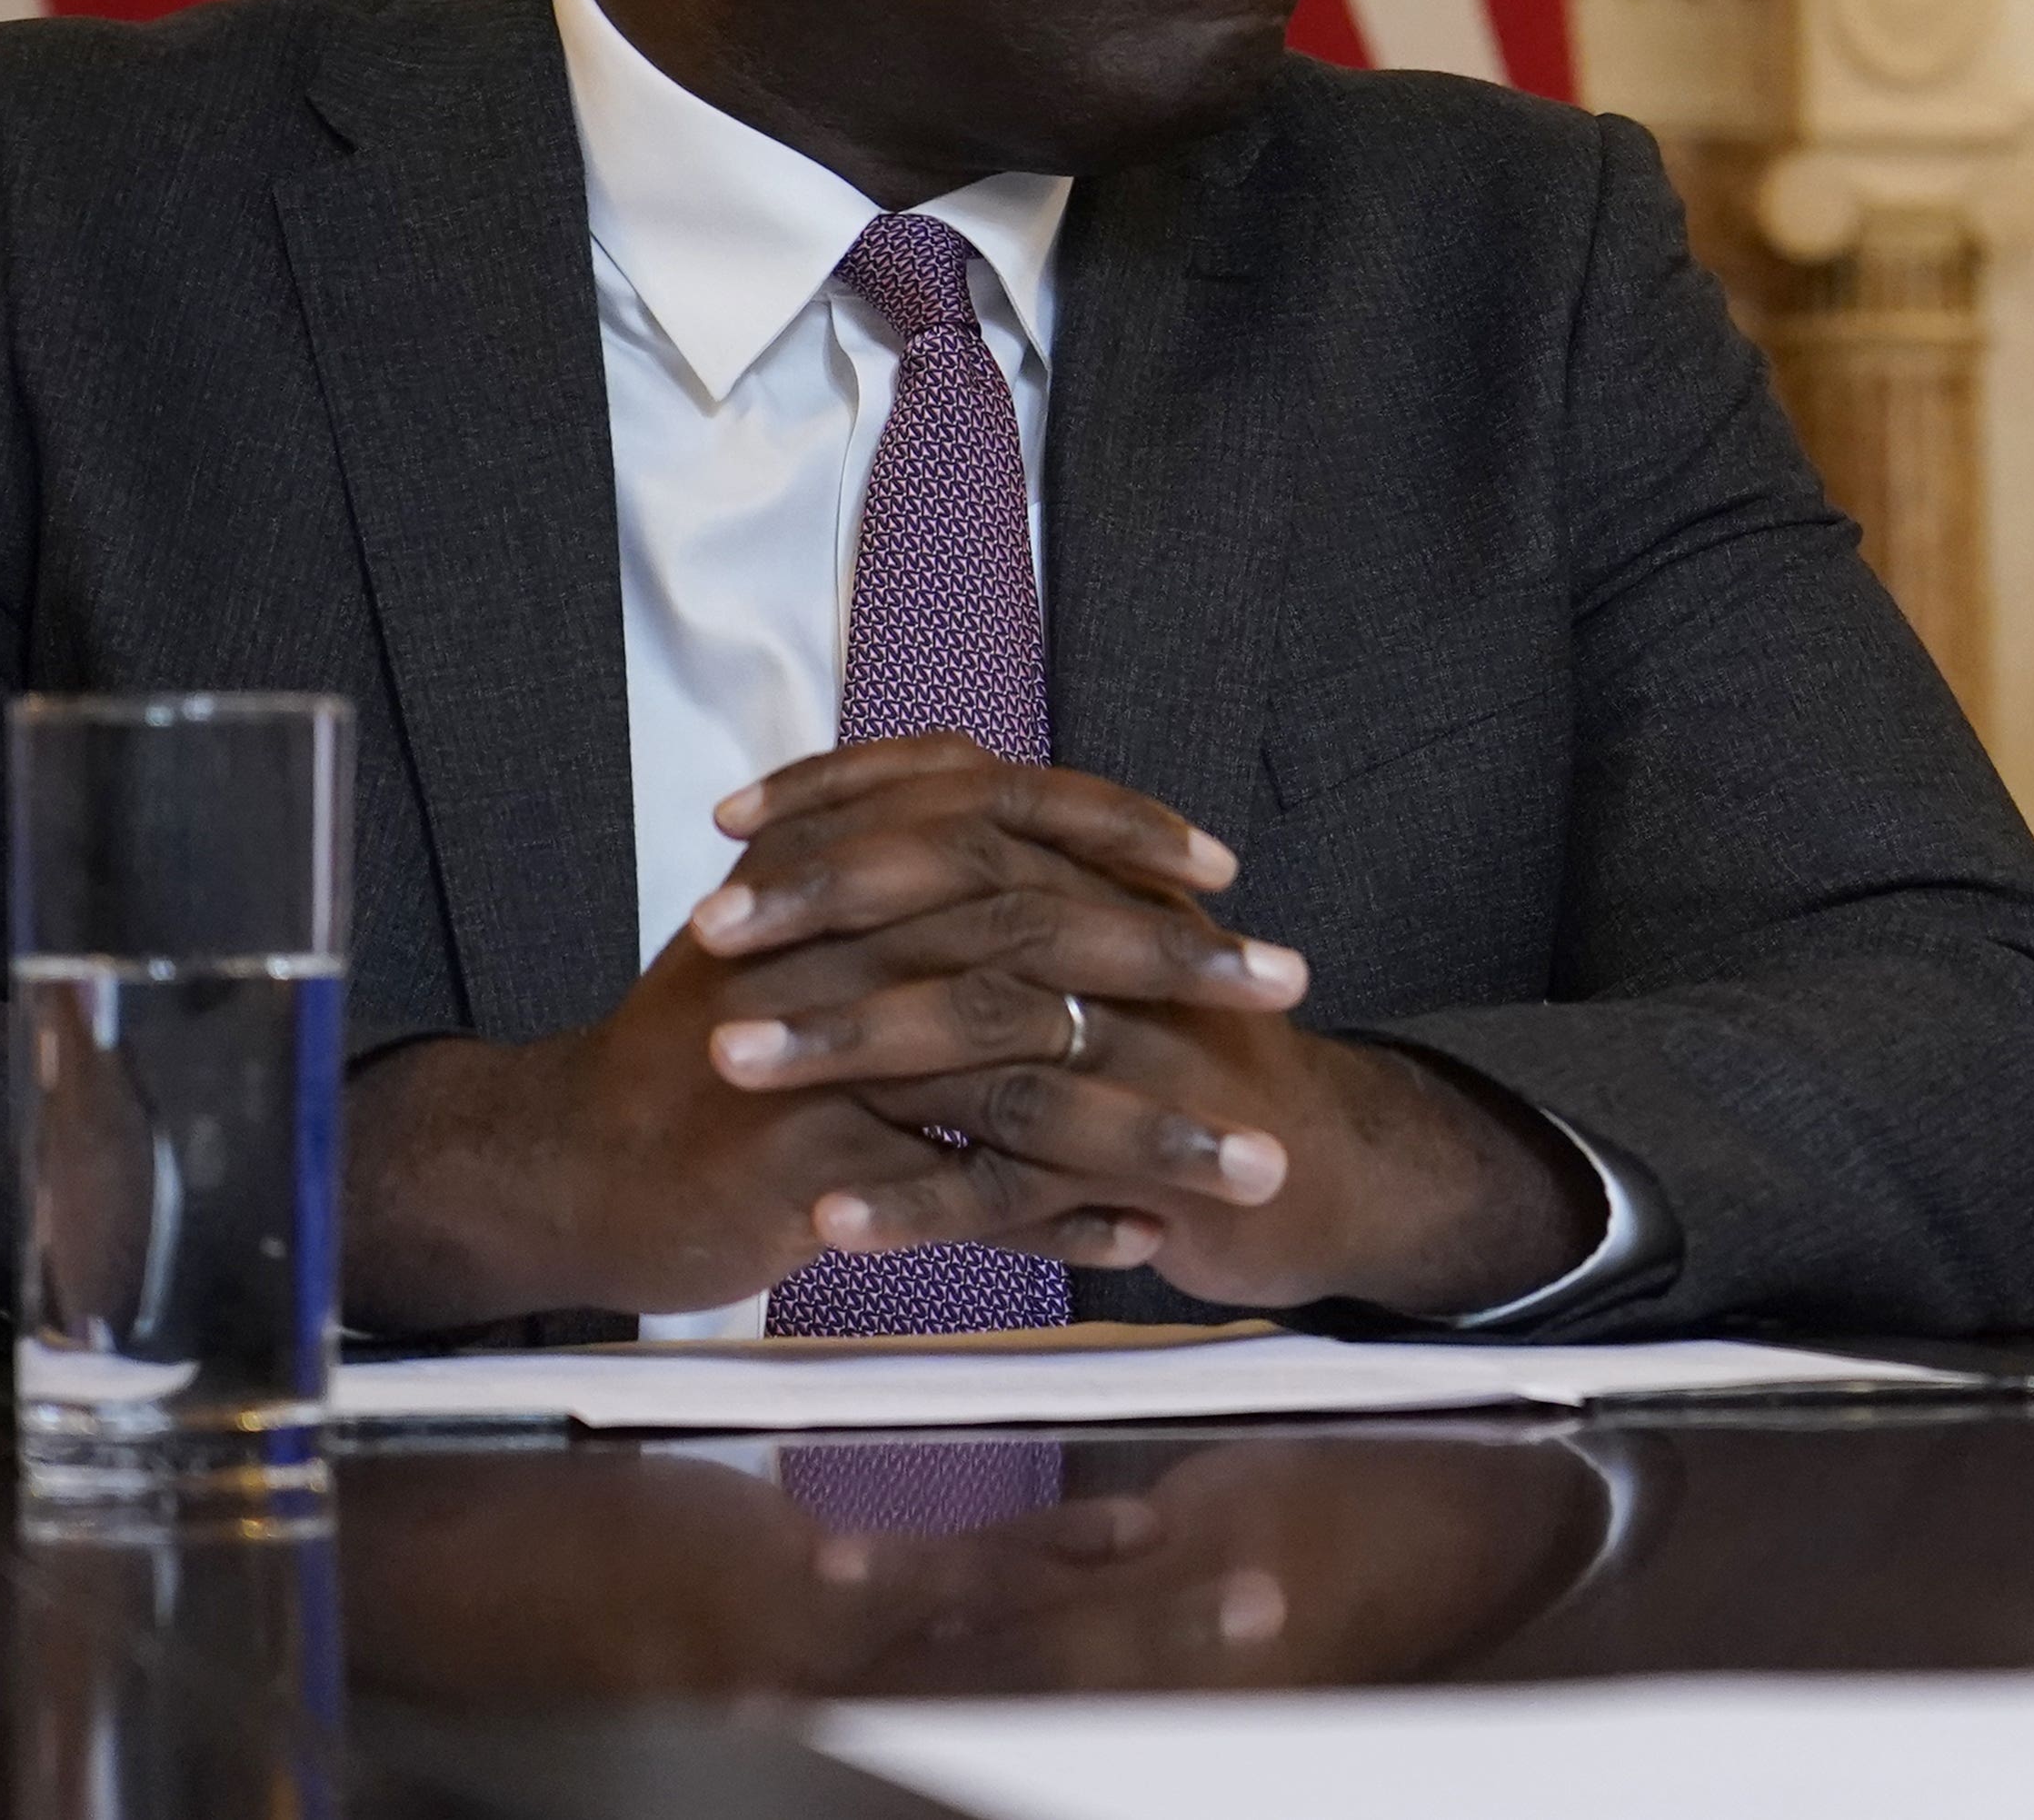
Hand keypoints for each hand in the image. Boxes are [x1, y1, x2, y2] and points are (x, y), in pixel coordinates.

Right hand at [344, 735, 1304, 1328]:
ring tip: (1251, 1166)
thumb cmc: (700, 1061)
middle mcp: (825, 941)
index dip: (1118, 830)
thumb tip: (1030, 837)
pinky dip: (1061, 1217)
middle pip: (1034, 932)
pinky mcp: (798, 1160)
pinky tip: (1142, 1238)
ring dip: (1149, 1126)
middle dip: (1176, 965)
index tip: (1221, 870)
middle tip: (1287, 988)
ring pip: (1017, 1075)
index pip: (1001, 813)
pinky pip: (960, 1189)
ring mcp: (812, 1051)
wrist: (561, 1168)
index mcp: (832, 871)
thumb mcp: (792, 939)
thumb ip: (898, 884)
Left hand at [693, 735, 1597, 1317]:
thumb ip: (1012, 899)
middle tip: (710, 933)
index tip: (734, 825)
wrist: (1323, 1176)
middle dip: (829, 913)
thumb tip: (880, 828)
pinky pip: (1021, 1183)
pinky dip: (923, 1202)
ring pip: (985, 1033)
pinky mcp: (1151, 1168)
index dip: (853, 809)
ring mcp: (1147, 1057)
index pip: (972, 812)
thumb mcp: (1104, 958)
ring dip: (851, 1047)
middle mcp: (1133, 951)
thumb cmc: (1183, 1067)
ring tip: (735, 1065)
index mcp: (1111, 890)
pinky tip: (831, 1223)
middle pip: (970, 902)